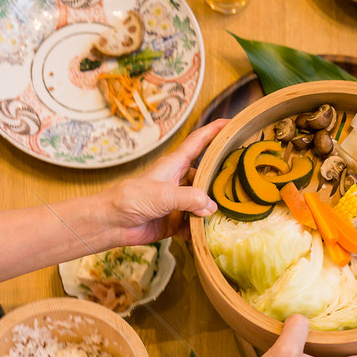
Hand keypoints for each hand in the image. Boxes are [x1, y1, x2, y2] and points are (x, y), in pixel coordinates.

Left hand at [108, 120, 228, 246]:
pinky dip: (200, 229)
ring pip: (204, 201)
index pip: (199, 142)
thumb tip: (211, 207)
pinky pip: (195, 224)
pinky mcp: (176, 221)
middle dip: (222, 176)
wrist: (112, 223)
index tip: (233, 123)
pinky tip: (206, 233)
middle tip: (243, 179)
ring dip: (213, 208)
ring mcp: (179, 202)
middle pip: (207, 174)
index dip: (215, 131)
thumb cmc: (131, 199)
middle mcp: (180, 181)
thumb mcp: (163, 194)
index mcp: (175, 165)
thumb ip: (189, 198)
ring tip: (230, 211)